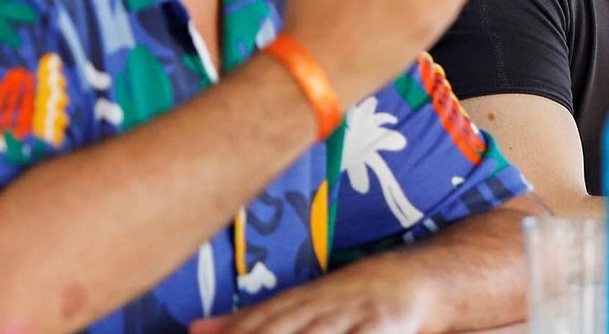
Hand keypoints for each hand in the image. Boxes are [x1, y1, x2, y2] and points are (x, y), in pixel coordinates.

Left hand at [187, 257, 433, 333]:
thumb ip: (250, 320)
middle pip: (280, 329)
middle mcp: (319, 306)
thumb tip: (194, 329)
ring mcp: (350, 315)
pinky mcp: (379, 325)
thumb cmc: (346, 298)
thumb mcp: (298, 304)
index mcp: (296, 302)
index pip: (257, 324)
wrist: (414, 279)